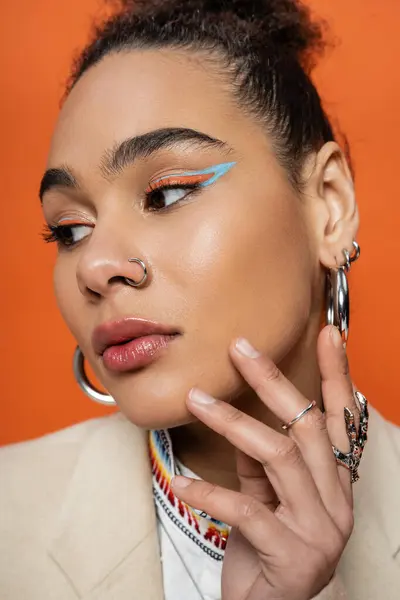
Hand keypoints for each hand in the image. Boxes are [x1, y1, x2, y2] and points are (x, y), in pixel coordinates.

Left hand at [171, 325, 357, 599]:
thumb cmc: (266, 549)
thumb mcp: (264, 494)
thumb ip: (258, 458)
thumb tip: (239, 412)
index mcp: (332, 481)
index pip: (339, 418)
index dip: (336, 374)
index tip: (328, 333)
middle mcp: (335, 500)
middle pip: (306, 427)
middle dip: (272, 382)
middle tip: (240, 349)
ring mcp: (319, 528)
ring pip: (278, 457)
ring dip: (232, 424)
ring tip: (196, 400)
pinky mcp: (291, 555)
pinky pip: (248, 511)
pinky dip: (212, 492)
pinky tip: (182, 482)